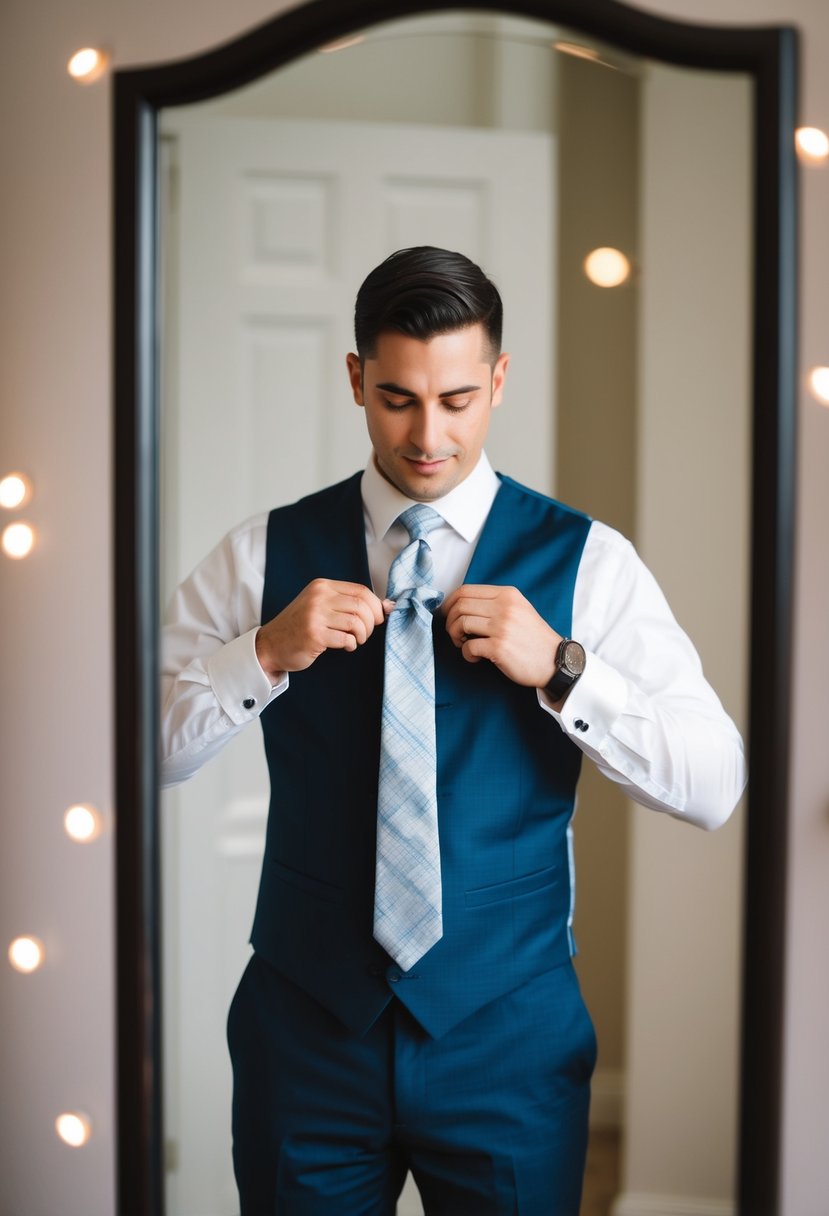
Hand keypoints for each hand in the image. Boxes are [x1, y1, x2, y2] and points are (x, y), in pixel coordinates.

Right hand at [255, 579, 387, 679]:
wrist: (271, 644)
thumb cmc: (301, 626)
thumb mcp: (321, 605)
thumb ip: (349, 603)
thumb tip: (388, 606)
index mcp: (322, 586)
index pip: (361, 591)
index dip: (376, 606)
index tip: (379, 618)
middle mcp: (318, 597)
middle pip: (361, 606)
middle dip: (371, 623)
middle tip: (365, 633)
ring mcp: (315, 615)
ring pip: (356, 622)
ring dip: (362, 635)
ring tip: (355, 640)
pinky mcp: (314, 635)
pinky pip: (346, 638)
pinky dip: (351, 644)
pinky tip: (345, 646)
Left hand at [441, 584, 561, 688]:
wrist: (556, 661)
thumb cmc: (533, 638)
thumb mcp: (519, 609)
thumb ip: (495, 604)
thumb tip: (460, 605)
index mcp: (507, 595)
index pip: (466, 590)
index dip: (449, 603)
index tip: (446, 614)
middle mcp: (504, 607)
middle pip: (460, 605)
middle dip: (450, 621)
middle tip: (456, 634)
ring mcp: (502, 627)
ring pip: (461, 624)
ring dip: (455, 637)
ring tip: (465, 645)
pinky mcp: (499, 647)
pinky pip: (468, 646)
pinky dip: (466, 654)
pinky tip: (475, 658)